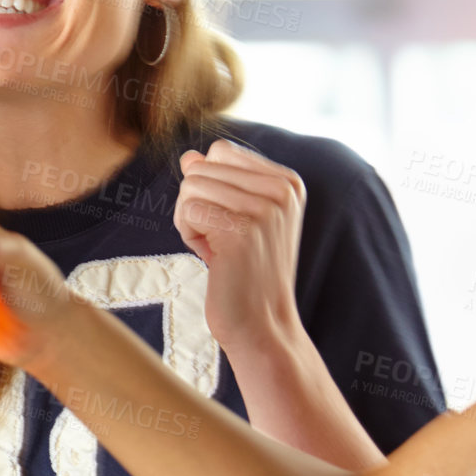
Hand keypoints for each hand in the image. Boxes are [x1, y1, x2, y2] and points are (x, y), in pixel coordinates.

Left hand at [176, 139, 305, 352]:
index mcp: (287, 181)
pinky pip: (188, 210)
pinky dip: (189, 235)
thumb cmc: (245, 273)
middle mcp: (282, 189)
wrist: (262, 324)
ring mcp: (265, 208)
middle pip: (201, 168)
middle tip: (218, 239)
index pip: (221, 151)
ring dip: (190, 221)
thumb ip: (217, 183)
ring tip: (216, 248)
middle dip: (196, 204)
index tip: (228, 222)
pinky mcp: (243, 229)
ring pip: (191, 187)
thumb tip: (188, 157)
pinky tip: (212, 257)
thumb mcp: (237, 218)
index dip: (210, 187)